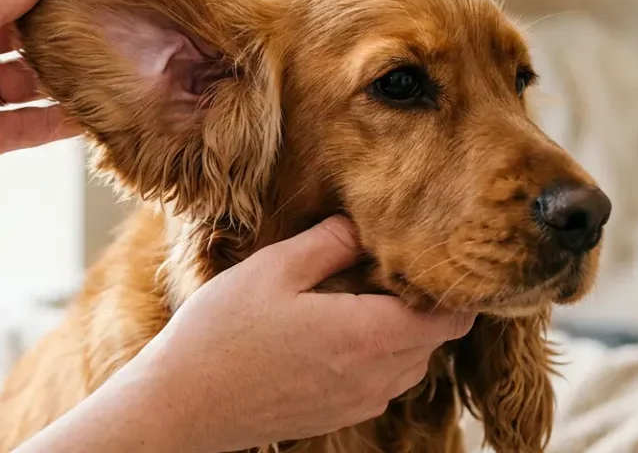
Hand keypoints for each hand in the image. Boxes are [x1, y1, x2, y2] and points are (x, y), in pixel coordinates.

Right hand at [24, 216, 476, 452]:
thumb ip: (329, 242)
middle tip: (388, 266)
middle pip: (436, 339)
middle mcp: (375, 377)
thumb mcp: (273, 269)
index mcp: (367, 336)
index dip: (454, 286)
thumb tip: (365, 224)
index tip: (432, 257)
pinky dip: (376, 354)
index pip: (452, 317)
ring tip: (359, 295)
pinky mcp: (340, 415)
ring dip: (400, 330)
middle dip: (423, 303)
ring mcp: (360, 402)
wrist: (183, 404)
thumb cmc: (221, 333)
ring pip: (411, 362)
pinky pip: (383, 381)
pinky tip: (334, 328)